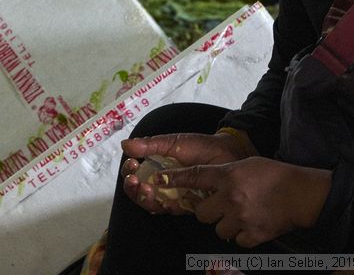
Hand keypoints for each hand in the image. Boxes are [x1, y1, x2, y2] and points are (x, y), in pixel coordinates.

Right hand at [120, 132, 250, 214]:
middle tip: (135, 181)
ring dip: (144, 198)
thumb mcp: (174, 143)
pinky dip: (163, 206)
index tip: (132, 163)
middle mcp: (161, 183)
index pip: (135, 173)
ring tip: (146, 189)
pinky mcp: (184, 205)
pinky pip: (169, 210)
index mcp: (155, 166)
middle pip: (138, 191)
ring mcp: (172, 195)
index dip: (129, 171)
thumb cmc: (202, 147)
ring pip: (150, 203)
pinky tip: (162, 200)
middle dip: (132, 188)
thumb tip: (125, 144)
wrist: (228, 154)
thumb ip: (151, 145)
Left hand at [159, 156, 331, 246]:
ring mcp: (241, 219)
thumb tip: (205, 183)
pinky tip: (253, 223)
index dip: (174, 178)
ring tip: (242, 214)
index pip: (194, 177)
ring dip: (225, 224)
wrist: (302, 194)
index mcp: (229, 176)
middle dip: (208, 211)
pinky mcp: (251, 235)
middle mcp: (231, 198)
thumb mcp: (247, 164)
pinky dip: (242, 234)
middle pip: (201, 213)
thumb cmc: (275, 175)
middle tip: (222, 206)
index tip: (158, 179)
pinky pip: (235, 240)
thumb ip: (225, 174)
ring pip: (217, 229)